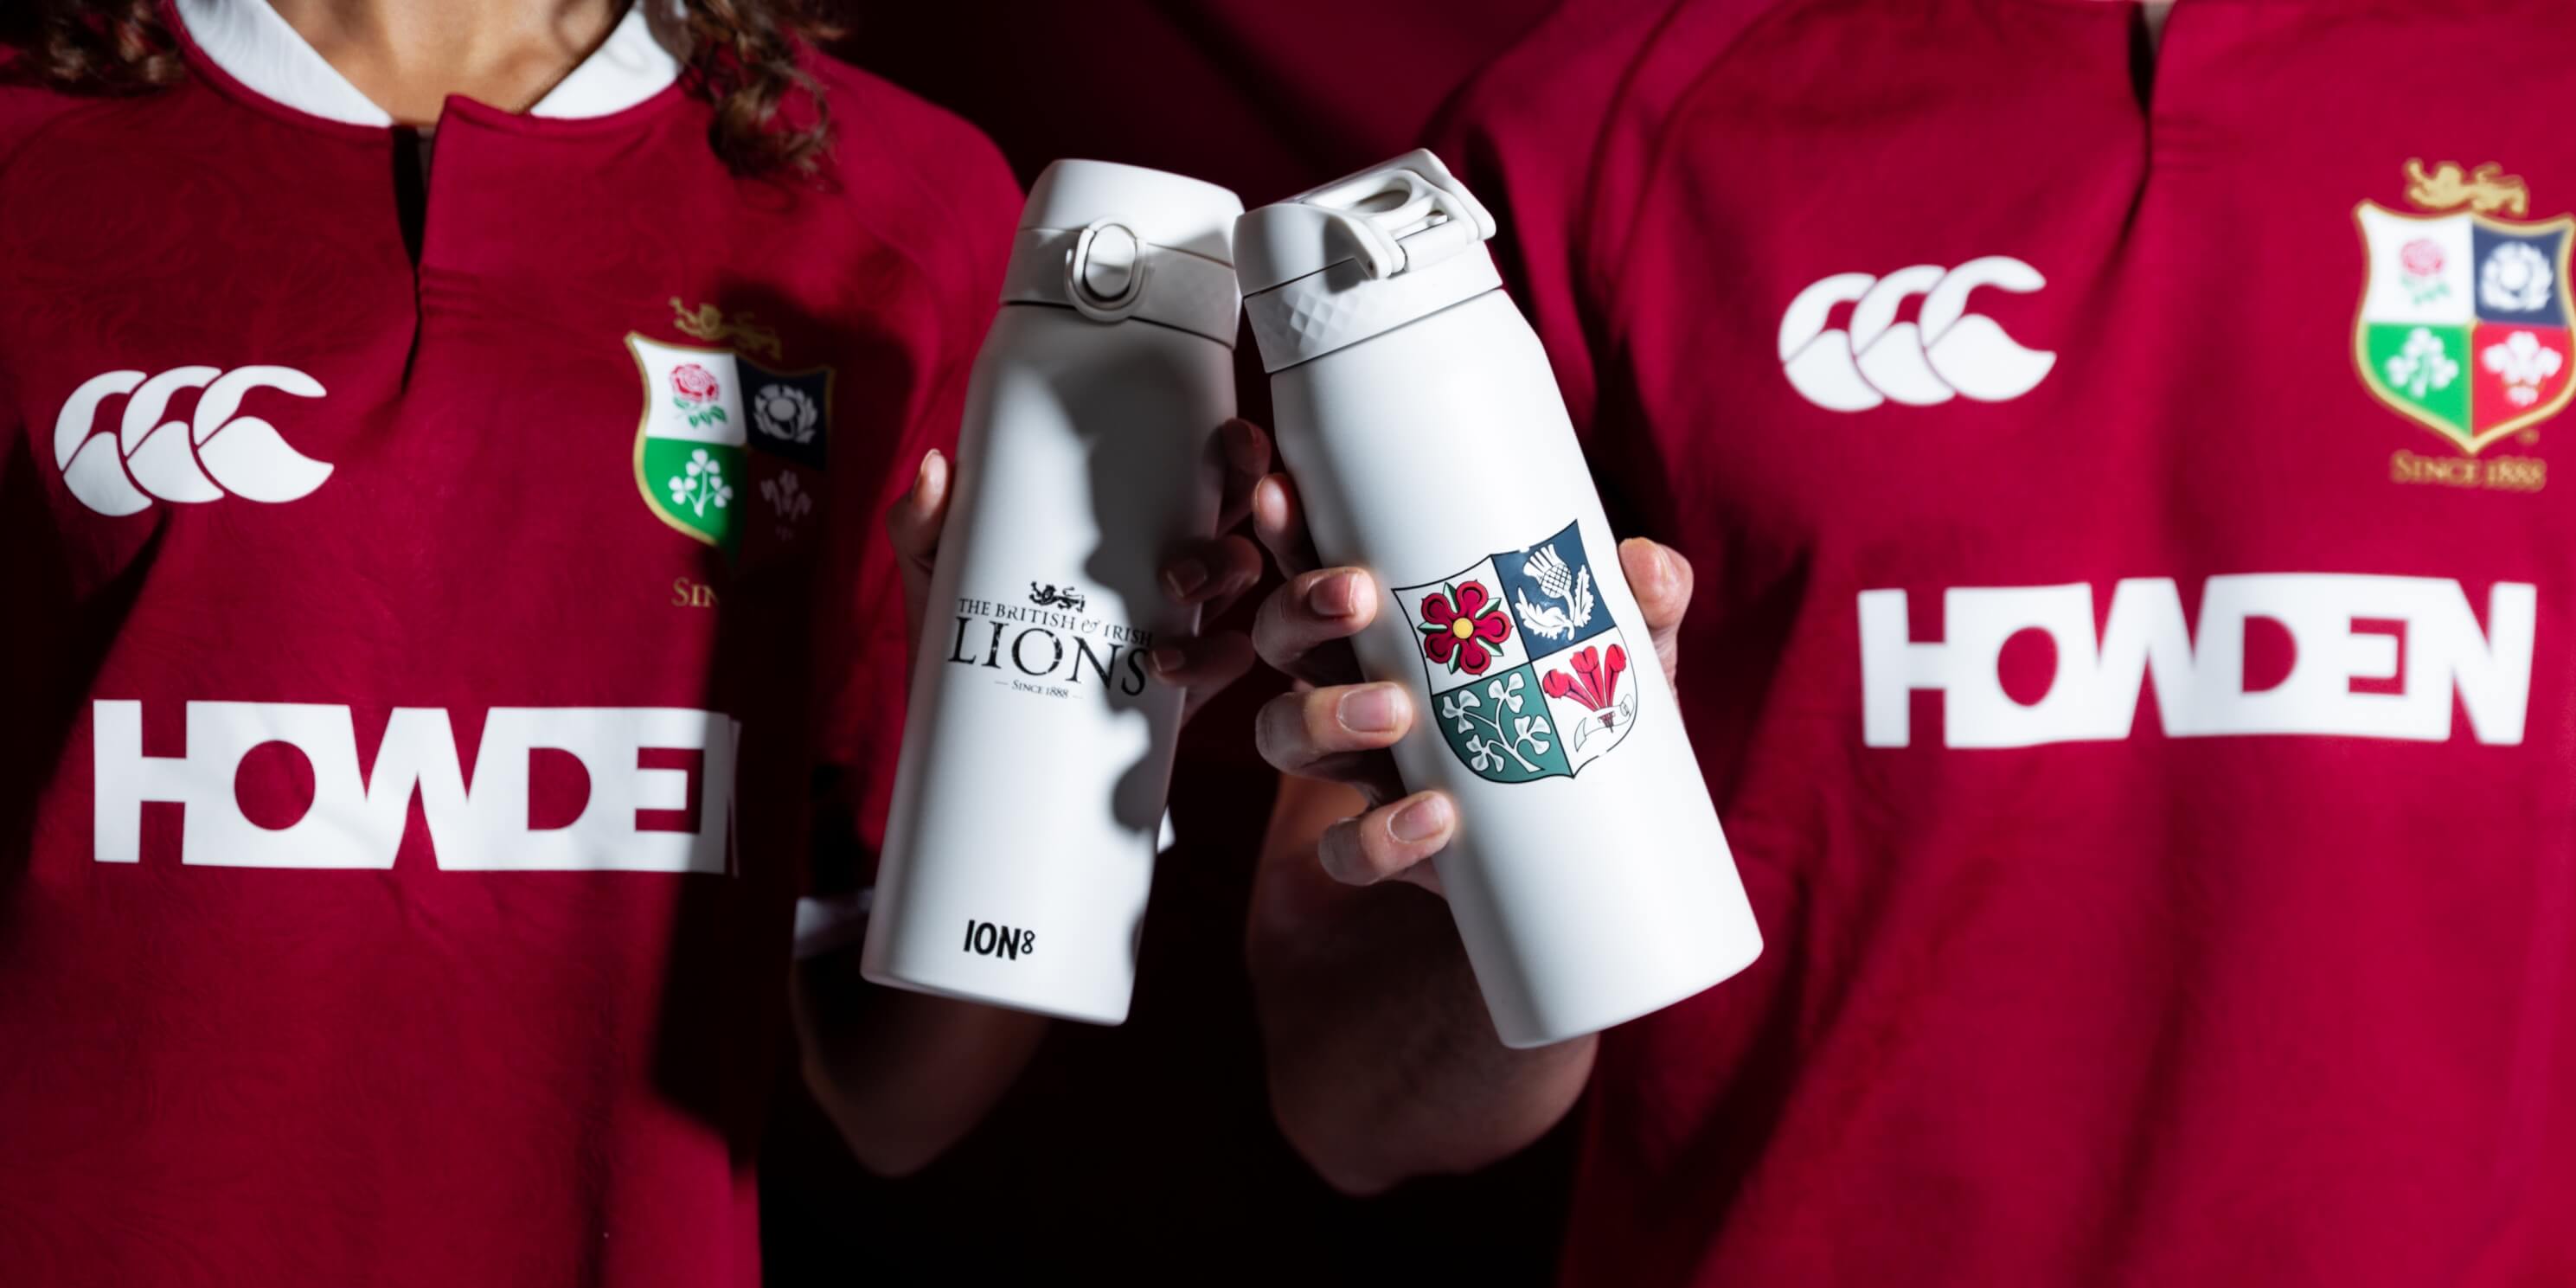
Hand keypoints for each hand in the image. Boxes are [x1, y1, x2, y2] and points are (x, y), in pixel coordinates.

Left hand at [886, 419, 1271, 722]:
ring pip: (1240, 580)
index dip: (1230, 450)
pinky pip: (1227, 663)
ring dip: (1222, 572)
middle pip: (1235, 511)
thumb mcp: (937, 571)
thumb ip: (924, 523)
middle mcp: (1169, 564)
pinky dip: (1211, 658)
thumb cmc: (965, 637)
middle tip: (1193, 498)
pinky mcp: (1181, 685)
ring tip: (1172, 587)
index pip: (1196, 471)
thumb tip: (936, 469)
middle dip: (1244, 501)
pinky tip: (1166, 662)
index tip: (1229, 435)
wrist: (973, 742)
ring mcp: (1180, 624)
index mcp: (1130, 523)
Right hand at [1245, 471, 1694, 893]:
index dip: (1285, 528)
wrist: (1594, 846)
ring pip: (1280, 733)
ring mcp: (1359, 768)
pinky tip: (1436, 816)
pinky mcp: (1380, 846)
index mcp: (1389, 623)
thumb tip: (1645, 565)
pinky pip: (1345, 849)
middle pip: (1281, 637)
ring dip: (1322, 714)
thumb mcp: (1620, 656)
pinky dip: (1378, 835)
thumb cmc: (1584, 718)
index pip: (1314, 562)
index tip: (1284, 491)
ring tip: (1396, 710)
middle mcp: (1352, 685)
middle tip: (1357, 597)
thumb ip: (1642, 608)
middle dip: (1300, 609)